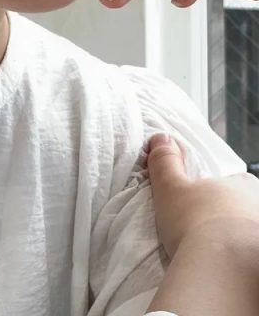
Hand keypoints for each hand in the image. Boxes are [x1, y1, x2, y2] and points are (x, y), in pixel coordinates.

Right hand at [145, 133, 258, 261]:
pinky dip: (237, 263)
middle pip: (243, 209)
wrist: (220, 272)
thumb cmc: (196, 223)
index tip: (199, 204)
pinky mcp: (257, 268)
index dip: (217, 191)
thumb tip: (160, 138)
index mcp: (244, 186)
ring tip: (209, 255)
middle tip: (203, 230)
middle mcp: (258, 208)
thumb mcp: (170, 186)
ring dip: (233, 241)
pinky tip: (221, 271)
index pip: (235, 183)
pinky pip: (246, 259)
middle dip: (226, 217)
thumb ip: (165, 161)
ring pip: (246, 234)